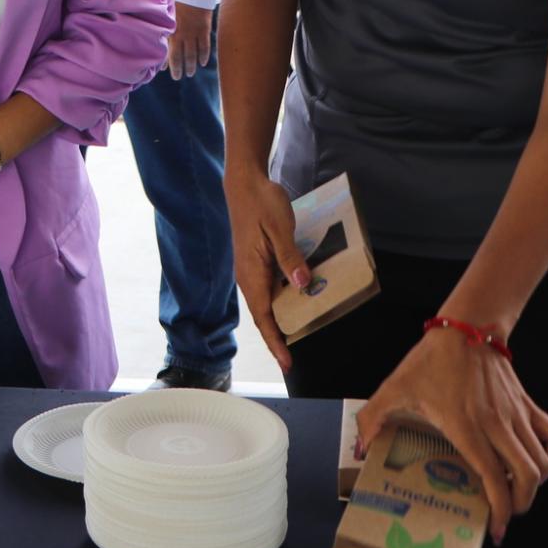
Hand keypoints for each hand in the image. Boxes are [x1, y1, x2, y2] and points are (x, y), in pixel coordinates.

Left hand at [166, 4, 214, 79]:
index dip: (164, 61)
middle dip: (177, 69)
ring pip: (192, 55)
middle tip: (177, 77)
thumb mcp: (166, 7)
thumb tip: (152, 24)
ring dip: (191, 66)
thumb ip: (162, 19)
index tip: (162, 70)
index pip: (165, 50)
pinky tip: (202, 63)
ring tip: (190, 74)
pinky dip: (204, 56)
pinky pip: (205, 47)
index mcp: (169, 29)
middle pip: (178, 57)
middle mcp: (180, 34)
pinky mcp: (204, 30)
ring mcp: (193, 33)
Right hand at [225, 171, 310, 371]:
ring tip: (297, 335)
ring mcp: (250, 269)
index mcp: (251, 272)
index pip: (264, 316)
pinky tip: (296, 301)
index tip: (286, 363)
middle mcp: (248, 276)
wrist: (244, 183)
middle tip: (292, 358)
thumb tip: (303, 285)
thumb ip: (290, 258)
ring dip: (279, 320)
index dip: (275, 341)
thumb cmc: (261, 203)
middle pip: (263, 315)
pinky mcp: (255, 261)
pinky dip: (281, 301)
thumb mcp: (279, 228)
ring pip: (266, 303)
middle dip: (276, 337)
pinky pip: (268, 289)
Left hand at [356, 328, 547, 544]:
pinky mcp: (528, 406)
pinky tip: (541, 466)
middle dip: (521, 504)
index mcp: (466, 425)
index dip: (500, 508)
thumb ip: (374, 417)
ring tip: (518, 494)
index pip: (493, 476)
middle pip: (527, 476)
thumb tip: (363, 447)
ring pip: (542, 462)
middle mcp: (497, 424)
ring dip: (535, 485)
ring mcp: (517, 415)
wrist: (465, 329)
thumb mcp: (395, 387)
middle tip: (507, 514)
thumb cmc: (430, 360)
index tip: (498, 528)